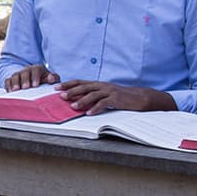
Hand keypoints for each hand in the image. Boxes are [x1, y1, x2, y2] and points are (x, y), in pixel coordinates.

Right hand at [5, 65, 60, 91]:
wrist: (37, 82)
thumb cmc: (46, 82)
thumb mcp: (52, 79)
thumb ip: (53, 78)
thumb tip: (51, 78)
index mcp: (37, 69)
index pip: (36, 70)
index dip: (35, 77)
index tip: (35, 85)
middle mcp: (27, 70)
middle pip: (24, 72)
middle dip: (24, 80)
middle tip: (25, 88)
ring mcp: (18, 74)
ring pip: (15, 76)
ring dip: (15, 83)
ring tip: (16, 90)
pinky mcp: (12, 80)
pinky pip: (8, 81)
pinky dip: (8, 86)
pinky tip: (10, 92)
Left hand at [58, 80, 172, 115]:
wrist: (139, 97)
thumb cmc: (120, 97)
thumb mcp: (105, 94)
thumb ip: (93, 95)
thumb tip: (76, 100)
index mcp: (98, 84)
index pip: (80, 82)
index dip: (68, 84)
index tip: (56, 87)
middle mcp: (102, 86)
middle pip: (84, 87)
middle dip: (71, 91)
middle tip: (61, 96)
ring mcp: (109, 92)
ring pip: (93, 95)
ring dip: (82, 101)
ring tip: (73, 106)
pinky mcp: (116, 99)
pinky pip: (104, 103)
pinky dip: (96, 108)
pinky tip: (89, 113)